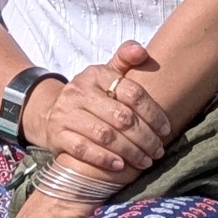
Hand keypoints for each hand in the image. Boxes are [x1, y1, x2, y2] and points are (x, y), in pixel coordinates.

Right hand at [28, 43, 170, 179]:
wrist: (52, 113)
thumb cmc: (92, 96)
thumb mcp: (107, 74)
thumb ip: (125, 59)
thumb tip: (141, 51)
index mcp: (96, 74)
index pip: (132, 93)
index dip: (153, 113)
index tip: (166, 129)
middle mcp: (78, 91)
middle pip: (121, 117)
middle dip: (145, 137)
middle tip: (158, 151)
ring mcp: (66, 113)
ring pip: (105, 135)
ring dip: (129, 151)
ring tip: (145, 161)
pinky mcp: (57, 135)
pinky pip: (83, 149)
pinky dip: (104, 158)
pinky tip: (120, 166)